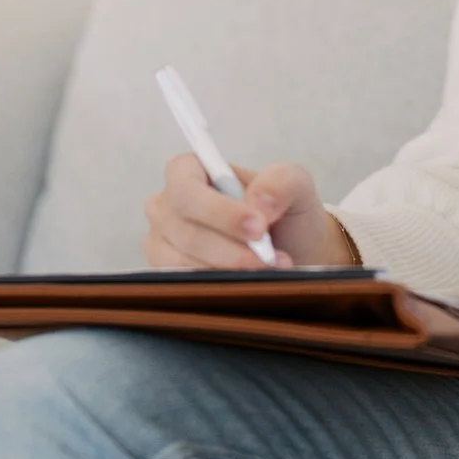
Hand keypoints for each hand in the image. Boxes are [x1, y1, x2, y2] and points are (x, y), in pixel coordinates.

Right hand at [142, 154, 362, 269]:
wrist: (293, 253)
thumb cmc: (285, 214)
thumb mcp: (295, 185)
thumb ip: (281, 181)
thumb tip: (258, 203)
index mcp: (189, 171)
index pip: (186, 188)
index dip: (219, 211)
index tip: (258, 228)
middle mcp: (167, 206)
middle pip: (186, 230)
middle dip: (232, 249)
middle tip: (269, 257)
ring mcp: (162, 243)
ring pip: (184, 263)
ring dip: (230, 270)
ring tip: (268, 269)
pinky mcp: (167, 276)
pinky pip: (185, 287)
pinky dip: (220, 287)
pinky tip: (247, 283)